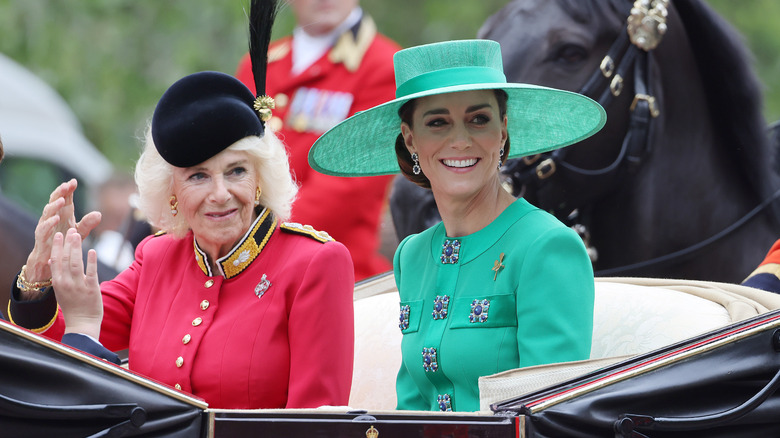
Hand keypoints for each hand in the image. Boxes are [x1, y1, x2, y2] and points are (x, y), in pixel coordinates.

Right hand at [23, 179, 100, 294]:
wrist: (52, 261)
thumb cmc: (65, 243)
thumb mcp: (79, 232)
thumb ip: (88, 223)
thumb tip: (99, 214)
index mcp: (63, 214)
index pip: (65, 198)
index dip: (68, 190)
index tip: (74, 181)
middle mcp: (53, 217)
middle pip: (55, 201)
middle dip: (60, 192)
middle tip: (66, 185)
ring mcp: (46, 227)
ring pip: (47, 212)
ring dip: (54, 206)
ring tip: (61, 200)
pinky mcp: (41, 238)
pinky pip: (43, 228)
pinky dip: (49, 223)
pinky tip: (56, 218)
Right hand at [50, 228, 102, 338]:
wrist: (82, 324)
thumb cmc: (72, 306)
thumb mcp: (60, 291)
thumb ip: (58, 276)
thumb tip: (53, 261)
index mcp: (57, 283)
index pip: (55, 261)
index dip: (56, 247)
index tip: (58, 235)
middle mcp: (66, 283)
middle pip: (65, 259)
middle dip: (67, 243)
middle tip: (70, 229)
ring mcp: (78, 285)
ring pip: (76, 263)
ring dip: (76, 247)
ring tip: (78, 235)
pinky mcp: (92, 289)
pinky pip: (91, 272)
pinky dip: (91, 260)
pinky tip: (92, 250)